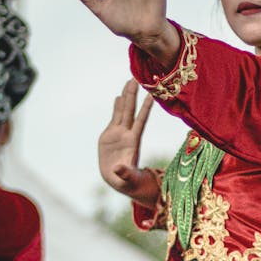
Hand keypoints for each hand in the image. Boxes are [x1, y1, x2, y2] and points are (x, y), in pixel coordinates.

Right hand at [99, 80, 158, 204]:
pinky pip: (114, 118)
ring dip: (126, 97)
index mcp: (132, 142)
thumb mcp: (126, 179)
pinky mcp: (110, 135)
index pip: (140, 121)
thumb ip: (124, 173)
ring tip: (128, 82)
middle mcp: (127, 134)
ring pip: (123, 111)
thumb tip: (119, 170)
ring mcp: (119, 133)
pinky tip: (118, 97)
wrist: (118, 180)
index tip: (150, 95)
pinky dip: (116, 107)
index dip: (145, 109)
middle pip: (131, 111)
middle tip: (135, 79)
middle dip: (133, 95)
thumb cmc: (126, 181)